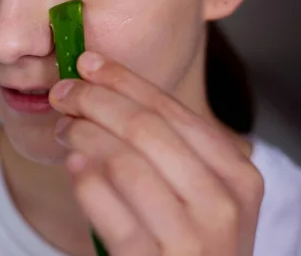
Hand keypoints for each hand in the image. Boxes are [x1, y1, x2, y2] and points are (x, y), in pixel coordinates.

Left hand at [49, 52, 263, 255]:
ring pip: (123, 161)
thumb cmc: (189, 242)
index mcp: (237, 175)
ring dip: (82, 133)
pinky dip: (84, 178)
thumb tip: (104, 88)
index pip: (172, 111)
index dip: (123, 80)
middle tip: (62, 91)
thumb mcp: (201, 194)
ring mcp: (191, 238)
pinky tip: (72, 163)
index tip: (88, 63)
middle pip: (144, 127)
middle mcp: (222, 204)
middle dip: (94, 99)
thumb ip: (167, 148)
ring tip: (64, 128)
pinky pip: (107, 206)